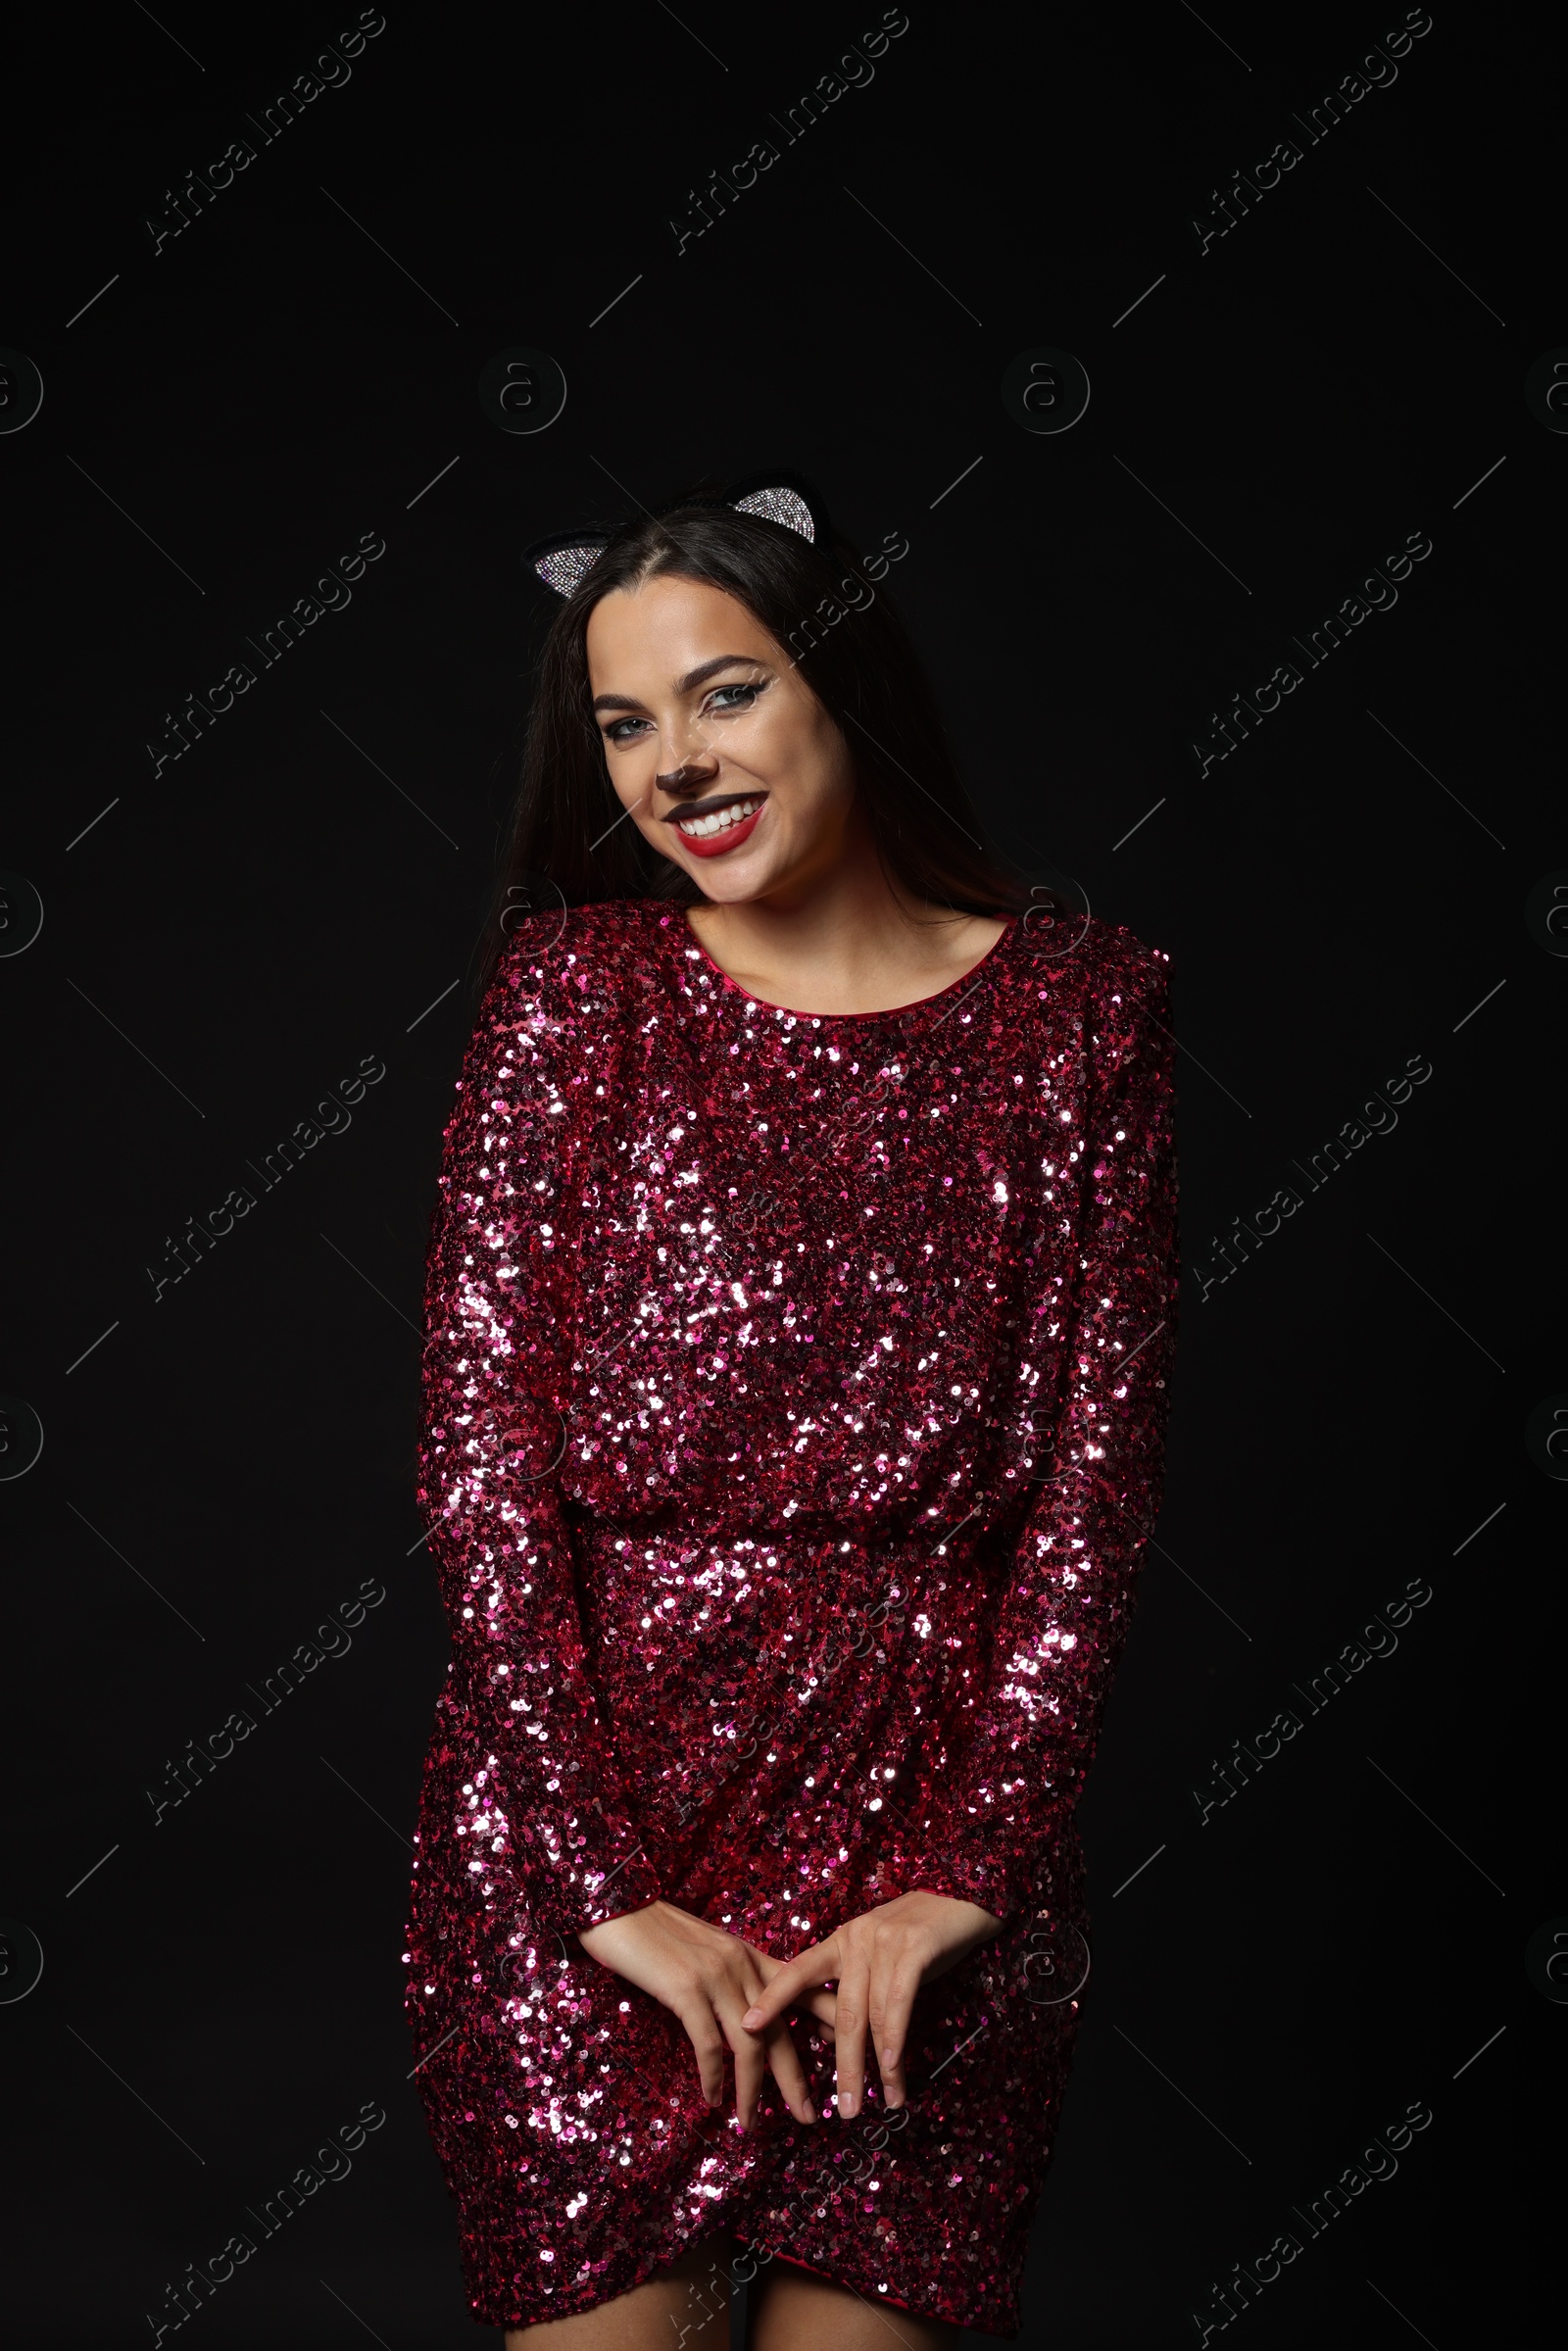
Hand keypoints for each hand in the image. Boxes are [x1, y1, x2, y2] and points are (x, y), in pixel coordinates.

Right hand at [577, 1899, 834, 2129]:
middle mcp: (740, 1966)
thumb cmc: (656, 1931)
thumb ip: (730, 1975)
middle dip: (795, 2078)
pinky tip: (713, 2098)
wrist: (619, 1905)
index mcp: (748, 1955)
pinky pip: (708, 2043)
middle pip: (781, 2030)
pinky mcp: (686, 1989)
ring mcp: (715, 1977)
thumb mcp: (705, 1949)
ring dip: (753, 2090)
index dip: (826, 2020)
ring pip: (749, 2045)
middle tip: (809, 2116)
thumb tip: (747, 2013)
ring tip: (751, 2123)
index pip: (799, 1990)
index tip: (849, 2051)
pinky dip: (713, 2075)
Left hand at [739, 1889, 1003, 2117]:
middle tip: (843, 2110)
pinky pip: (898, 2001)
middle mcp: (856, 1940)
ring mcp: (884, 1942)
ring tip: (880, 2102)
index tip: (745, 2028)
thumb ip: (861, 1990)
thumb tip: (839, 2038)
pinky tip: (893, 2067)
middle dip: (843, 2066)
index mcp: (842, 1941)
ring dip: (877, 2066)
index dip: (772, 1999)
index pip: (798, 1971)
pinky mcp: (914, 1947)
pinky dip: (894, 2038)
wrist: (964, 1896)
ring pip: (872, 2015)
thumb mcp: (882, 1957)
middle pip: (842, 2013)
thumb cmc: (921, 1933)